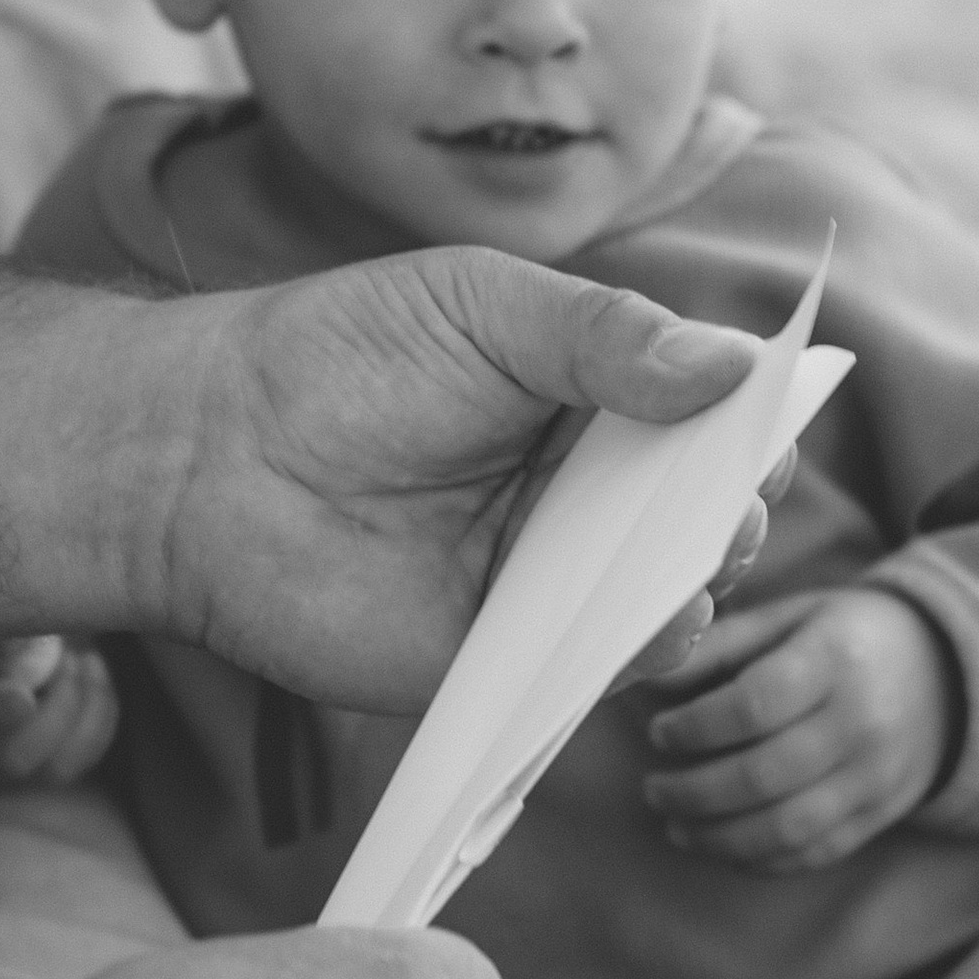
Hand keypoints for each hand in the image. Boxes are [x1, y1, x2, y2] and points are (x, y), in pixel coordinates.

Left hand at [126, 249, 766, 712]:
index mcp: (585, 403)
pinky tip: (655, 624)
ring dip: (697, 582)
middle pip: (692, 514)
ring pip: (656, 599)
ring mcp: (539, 582)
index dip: (747, 425)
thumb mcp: (487, 307)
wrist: (204, 452)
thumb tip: (737, 365)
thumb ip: (609, 337)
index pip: (700, 419)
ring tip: (705, 555)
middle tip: (738, 494)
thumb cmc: (339, 356)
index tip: (774, 421)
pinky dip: (633, 654)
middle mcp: (575, 498)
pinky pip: (585, 671)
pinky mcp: (494, 659)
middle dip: (732, 506)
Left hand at [642, 585, 958, 868]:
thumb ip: (718, 646)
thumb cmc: (847, 639)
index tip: (659, 731)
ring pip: (786, 827)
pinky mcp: (879, 816)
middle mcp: (862, 723)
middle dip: (693, 791)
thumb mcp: (790, 619)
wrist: (947, 676)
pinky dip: (758, 858)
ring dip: (717, 836)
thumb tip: (648, 675)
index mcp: (836, 659)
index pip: (754, 705)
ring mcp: (875, 778)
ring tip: (675, 824)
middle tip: (654, 787)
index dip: (695, 727)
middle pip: (763, 775)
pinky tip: (720, 844)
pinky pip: (812, 852)